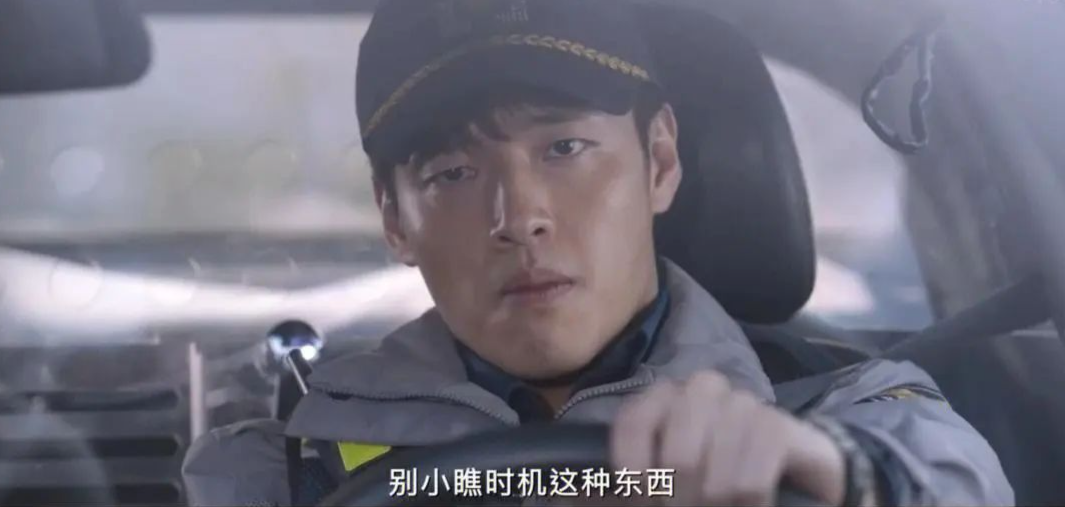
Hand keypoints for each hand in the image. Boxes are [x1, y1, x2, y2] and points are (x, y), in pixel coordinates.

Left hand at [611, 371, 846, 505]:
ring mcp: (747, 404)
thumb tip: (571, 488)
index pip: (633, 422)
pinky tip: (755, 506)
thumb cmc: (700, 493)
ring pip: (721, 461)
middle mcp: (703, 391)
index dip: (634, 474)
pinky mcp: (788, 427)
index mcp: (661, 400)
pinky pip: (760, 461)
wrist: (775, 498)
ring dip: (719, 502)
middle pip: (679, 452)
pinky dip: (752, 498)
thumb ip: (610, 486)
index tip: (642, 501)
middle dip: (681, 500)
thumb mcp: (650, 490)